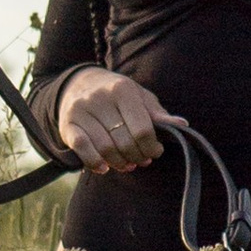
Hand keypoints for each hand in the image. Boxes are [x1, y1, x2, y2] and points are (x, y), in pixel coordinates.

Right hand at [55, 66, 175, 173]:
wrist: (79, 83)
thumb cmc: (117, 95)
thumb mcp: (140, 97)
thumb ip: (158, 113)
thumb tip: (182, 125)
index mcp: (122, 89)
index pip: (142, 129)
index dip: (152, 147)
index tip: (155, 151)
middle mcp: (99, 98)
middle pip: (124, 141)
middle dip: (137, 156)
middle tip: (141, 160)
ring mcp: (81, 111)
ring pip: (105, 148)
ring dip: (119, 163)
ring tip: (127, 164)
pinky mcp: (67, 125)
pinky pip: (82, 149)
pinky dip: (95, 162)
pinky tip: (104, 167)